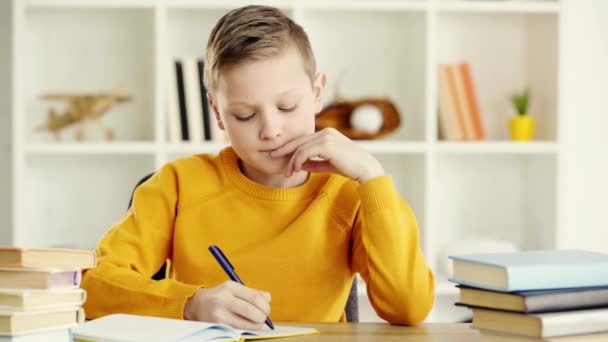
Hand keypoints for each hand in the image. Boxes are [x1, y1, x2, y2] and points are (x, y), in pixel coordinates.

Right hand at [184, 281, 270, 329]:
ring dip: (255, 326)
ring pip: (245, 324)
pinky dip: (246, 329)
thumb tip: (268, 299)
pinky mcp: (217, 326)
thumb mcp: (235, 289)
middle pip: (251, 312)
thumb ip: (253, 293)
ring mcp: (219, 314)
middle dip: (262, 318)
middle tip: (263, 319)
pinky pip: (237, 330)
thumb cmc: (221, 296)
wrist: (198, 305)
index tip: (267, 311)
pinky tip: (246, 326)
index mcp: (230, 287)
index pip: (255, 298)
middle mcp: (223, 299)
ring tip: (256, 324)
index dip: (265, 306)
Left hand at [270, 128, 384, 182]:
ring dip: (291, 161)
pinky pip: (305, 152)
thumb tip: (297, 165)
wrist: (365, 169)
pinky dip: (298, 160)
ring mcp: (326, 137)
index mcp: (326, 134)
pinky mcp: (327, 144)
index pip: (303, 139)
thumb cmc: (349, 167)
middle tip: (271, 156)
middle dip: (283, 149)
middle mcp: (325, 132)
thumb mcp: (327, 164)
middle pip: (298, 140)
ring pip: (300, 147)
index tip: (277, 154)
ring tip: (287, 172)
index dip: (289, 147)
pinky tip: (295, 169)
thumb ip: (313, 163)